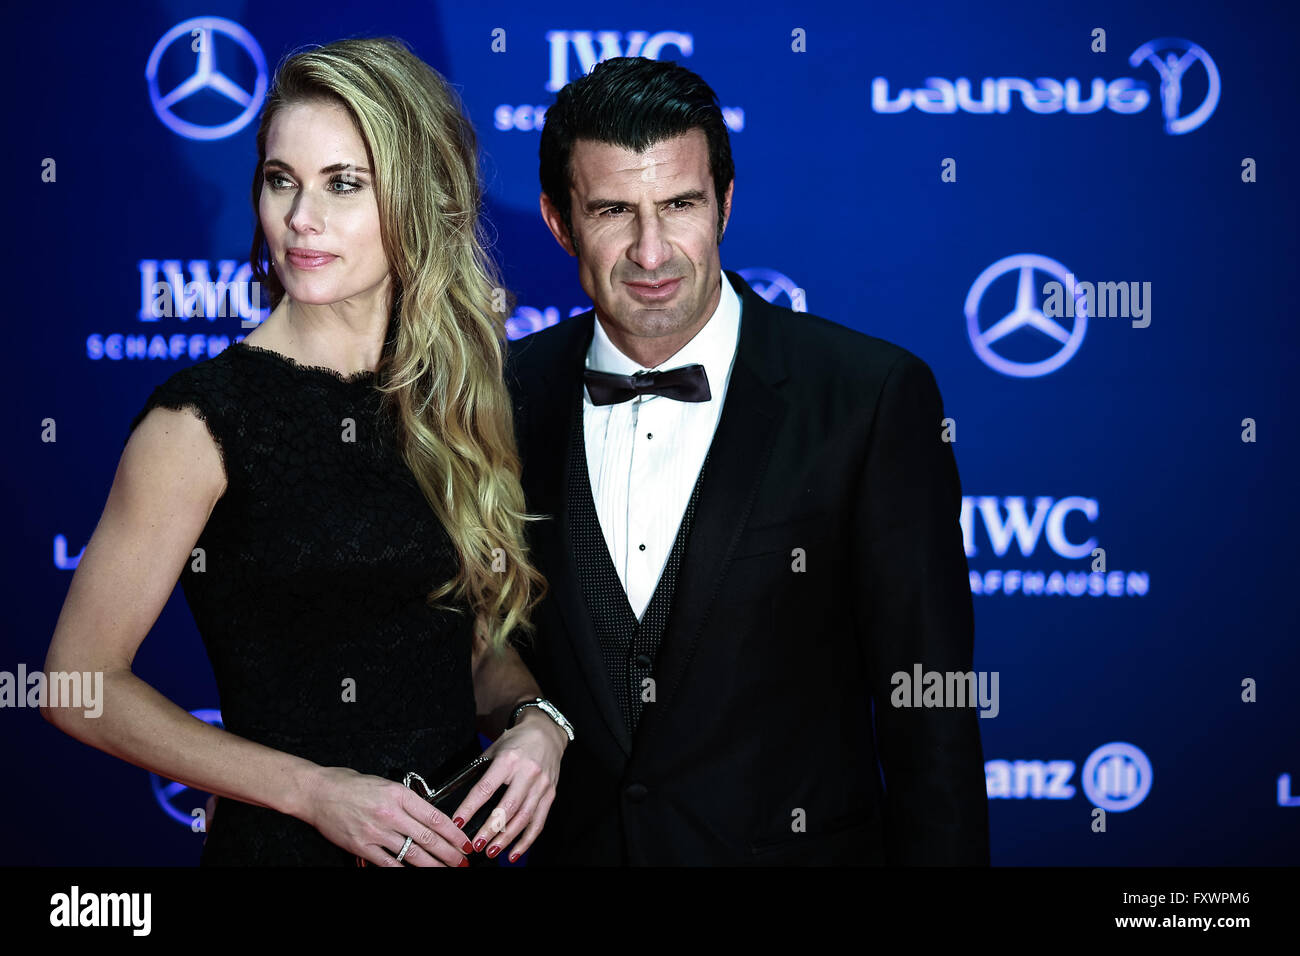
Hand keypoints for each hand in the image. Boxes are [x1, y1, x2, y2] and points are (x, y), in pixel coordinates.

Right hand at [302, 766, 472, 866]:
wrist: (318, 792)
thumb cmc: (351, 785)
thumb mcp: (386, 784)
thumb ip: (406, 800)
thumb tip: (428, 817)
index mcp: (399, 794)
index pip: (434, 817)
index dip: (453, 833)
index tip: (465, 842)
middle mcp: (390, 813)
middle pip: (427, 837)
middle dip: (449, 852)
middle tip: (463, 861)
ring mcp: (376, 831)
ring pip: (412, 852)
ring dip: (432, 864)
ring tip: (446, 870)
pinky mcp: (362, 846)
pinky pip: (388, 862)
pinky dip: (403, 869)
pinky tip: (415, 873)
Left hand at [451, 709, 565, 862]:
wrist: (547, 732)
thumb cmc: (517, 740)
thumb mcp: (495, 749)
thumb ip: (481, 770)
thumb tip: (460, 797)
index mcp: (508, 760)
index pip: (486, 788)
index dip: (470, 808)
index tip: (458, 823)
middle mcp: (527, 772)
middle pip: (507, 807)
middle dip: (490, 829)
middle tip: (476, 845)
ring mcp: (541, 785)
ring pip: (524, 818)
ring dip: (507, 839)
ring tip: (491, 851)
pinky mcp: (550, 794)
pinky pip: (538, 822)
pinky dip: (527, 840)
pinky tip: (514, 853)